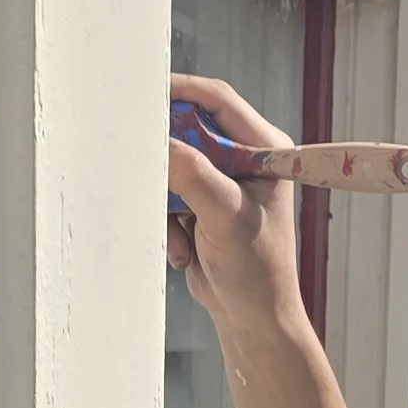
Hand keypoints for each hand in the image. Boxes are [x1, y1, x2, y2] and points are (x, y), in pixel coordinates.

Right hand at [167, 74, 303, 330]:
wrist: (250, 316)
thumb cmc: (257, 270)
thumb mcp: (226, 217)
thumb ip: (195, 176)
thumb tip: (161, 143)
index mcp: (263, 149)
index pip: (218, 100)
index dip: (181, 91)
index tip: (144, 93)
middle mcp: (241, 159)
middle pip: (187, 129)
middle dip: (167, 156)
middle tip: (153, 174)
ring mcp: (218, 181)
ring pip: (169, 164)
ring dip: (167, 201)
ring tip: (184, 231)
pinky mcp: (198, 204)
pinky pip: (164, 195)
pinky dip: (167, 222)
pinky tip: (187, 248)